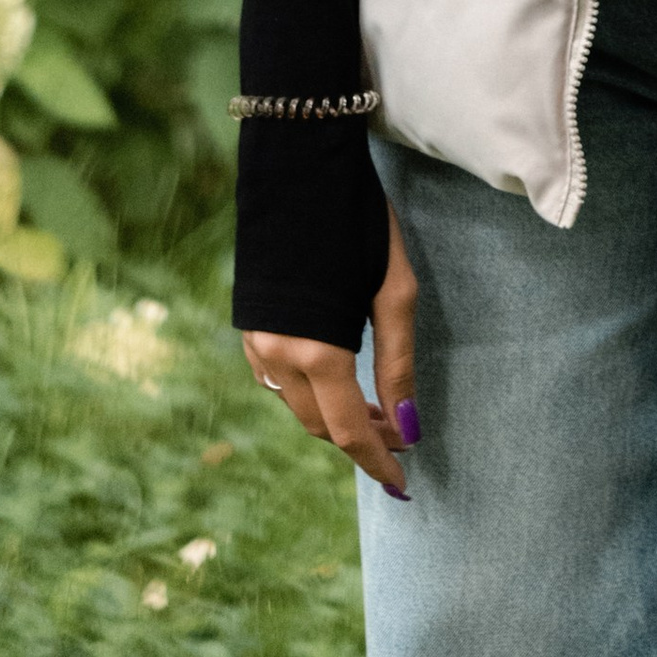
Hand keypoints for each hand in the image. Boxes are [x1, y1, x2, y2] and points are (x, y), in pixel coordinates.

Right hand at [240, 198, 418, 498]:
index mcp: (317, 351)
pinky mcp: (248, 326)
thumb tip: (409, 428)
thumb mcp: (394, 291)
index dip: (378, 463)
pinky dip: (308, 391)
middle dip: (361, 438)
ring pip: (297, 406)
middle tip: (398, 435)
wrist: (299, 168)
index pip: (351, 431)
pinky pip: (277, 380)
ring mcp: (255, 342)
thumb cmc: (359, 224)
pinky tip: (335, 377)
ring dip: (333, 415)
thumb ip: (399, 364)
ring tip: (375, 409)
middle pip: (321, 424)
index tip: (403, 487)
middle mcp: (277, 356)